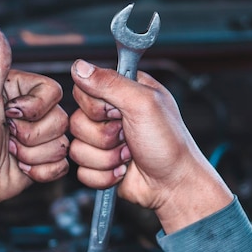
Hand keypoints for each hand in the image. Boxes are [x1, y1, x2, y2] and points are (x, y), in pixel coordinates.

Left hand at [0, 24, 69, 227]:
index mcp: (21, 90)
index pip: (54, 91)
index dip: (34, 108)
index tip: (8, 114)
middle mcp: (34, 112)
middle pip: (61, 119)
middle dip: (31, 135)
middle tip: (7, 137)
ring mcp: (41, 137)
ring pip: (63, 144)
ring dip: (33, 154)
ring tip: (11, 153)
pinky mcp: (46, 161)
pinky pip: (62, 165)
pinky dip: (40, 171)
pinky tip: (21, 168)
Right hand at [68, 59, 231, 232]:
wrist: (174, 185)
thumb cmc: (169, 144)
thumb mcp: (143, 104)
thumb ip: (110, 83)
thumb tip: (80, 67)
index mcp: (122, 91)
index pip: (84, 88)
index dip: (97, 105)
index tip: (118, 112)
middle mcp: (110, 114)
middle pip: (77, 120)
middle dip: (104, 135)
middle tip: (128, 136)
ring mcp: (103, 141)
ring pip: (77, 148)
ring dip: (106, 157)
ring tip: (129, 154)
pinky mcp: (98, 164)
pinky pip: (81, 170)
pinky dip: (104, 175)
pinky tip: (123, 170)